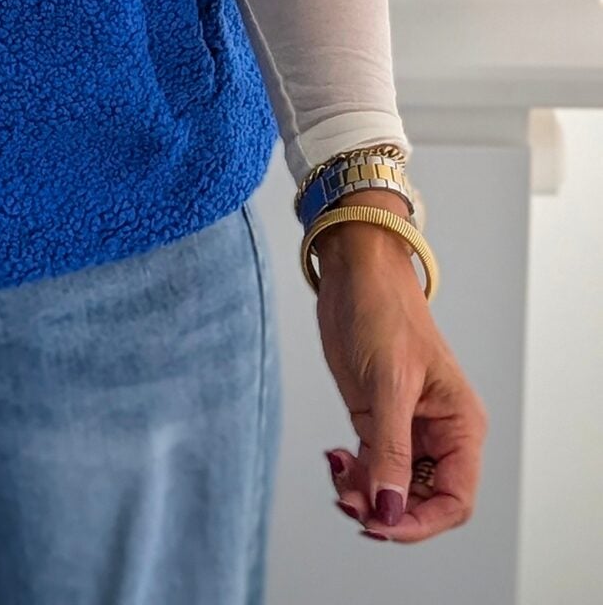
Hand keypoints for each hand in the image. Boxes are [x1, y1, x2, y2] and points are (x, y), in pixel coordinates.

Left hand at [314, 191, 487, 542]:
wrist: (355, 272)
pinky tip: (335, 461)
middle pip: (422, 500)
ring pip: (392, 487)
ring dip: (366, 495)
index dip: (422, 521)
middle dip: (388, 510)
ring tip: (338, 481)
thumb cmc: (383, 311)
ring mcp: (407, 428)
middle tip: (351, 504)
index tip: (383, 524)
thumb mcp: (388, 383)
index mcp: (460, 425)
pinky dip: (353, 474)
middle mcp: (439, 433)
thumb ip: (389, 450)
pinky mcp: (376, 419)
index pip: (455, 498)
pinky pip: (371, 466)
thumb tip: (389, 510)